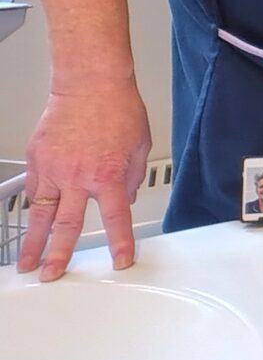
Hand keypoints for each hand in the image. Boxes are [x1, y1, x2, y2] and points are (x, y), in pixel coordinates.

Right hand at [16, 80, 152, 279]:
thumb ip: (130, 177)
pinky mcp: (37, 159)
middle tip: (52, 275)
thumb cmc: (118, 109)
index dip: (119, 243)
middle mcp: (78, 176)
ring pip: (41, 214)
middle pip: (67, 225)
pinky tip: (32, 221)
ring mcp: (53, 168)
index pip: (116, 218)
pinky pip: (34, 190)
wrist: (90, 84)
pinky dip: (34, 207)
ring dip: (33, 241)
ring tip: (26, 263)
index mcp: (108, 175)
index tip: (120, 262)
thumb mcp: (139, 146)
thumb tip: (125, 199)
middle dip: (59, 254)